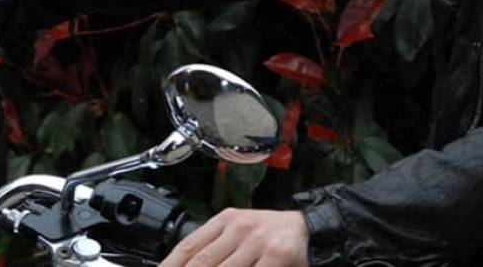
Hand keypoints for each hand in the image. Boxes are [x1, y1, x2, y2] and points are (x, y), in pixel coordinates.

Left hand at [159, 209, 307, 266]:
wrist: (312, 231)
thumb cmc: (272, 236)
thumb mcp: (240, 231)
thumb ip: (214, 246)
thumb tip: (184, 265)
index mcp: (226, 220)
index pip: (188, 247)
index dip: (169, 266)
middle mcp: (239, 228)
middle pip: (200, 264)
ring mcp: (257, 242)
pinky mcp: (275, 257)